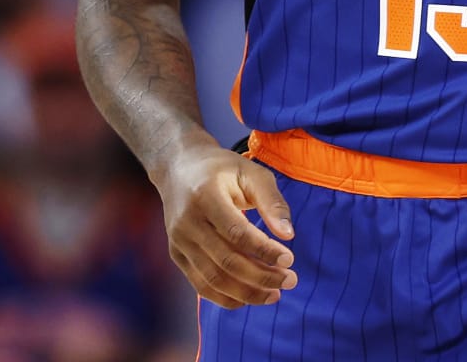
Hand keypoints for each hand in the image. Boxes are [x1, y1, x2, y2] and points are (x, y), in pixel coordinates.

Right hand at [155, 145, 297, 309]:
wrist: (178, 168)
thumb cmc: (221, 169)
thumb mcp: (251, 173)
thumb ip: (272, 202)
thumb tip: (289, 235)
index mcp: (205, 197)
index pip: (237, 233)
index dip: (264, 250)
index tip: (289, 259)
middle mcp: (187, 223)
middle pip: (226, 261)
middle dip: (262, 276)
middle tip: (290, 281)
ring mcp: (179, 242)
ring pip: (213, 279)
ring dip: (247, 293)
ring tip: (275, 294)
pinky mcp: (176, 255)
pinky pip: (201, 285)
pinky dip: (226, 297)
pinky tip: (250, 298)